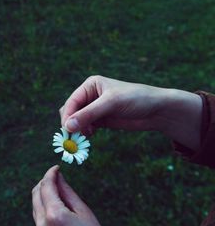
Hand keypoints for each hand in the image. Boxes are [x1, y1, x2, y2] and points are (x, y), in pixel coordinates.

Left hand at [32, 165, 116, 225]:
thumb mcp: (83, 212)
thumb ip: (67, 192)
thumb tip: (58, 176)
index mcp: (54, 215)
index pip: (46, 186)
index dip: (50, 173)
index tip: (56, 167)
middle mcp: (43, 224)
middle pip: (36, 193)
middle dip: (44, 182)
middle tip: (57, 176)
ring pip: (35, 204)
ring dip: (43, 193)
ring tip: (59, 189)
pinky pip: (38, 216)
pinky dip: (44, 205)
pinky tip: (57, 203)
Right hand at [60, 75, 202, 150]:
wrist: (157, 110)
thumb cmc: (136, 99)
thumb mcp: (111, 104)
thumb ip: (88, 115)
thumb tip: (67, 126)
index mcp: (90, 85)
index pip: (72, 101)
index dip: (67, 116)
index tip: (66, 130)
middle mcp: (90, 96)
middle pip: (71, 111)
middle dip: (70, 124)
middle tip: (72, 138)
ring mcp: (95, 109)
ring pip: (76, 121)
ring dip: (76, 130)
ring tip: (81, 139)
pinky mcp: (101, 120)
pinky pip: (85, 127)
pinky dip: (83, 133)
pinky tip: (89, 137)